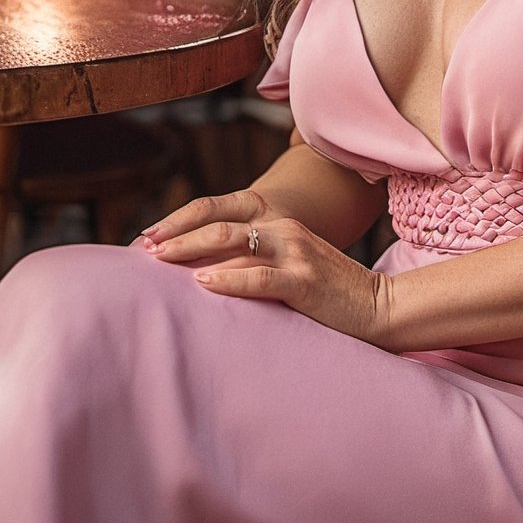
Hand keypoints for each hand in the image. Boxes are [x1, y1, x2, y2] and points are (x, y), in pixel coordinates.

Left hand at [138, 191, 393, 345]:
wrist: (379, 308)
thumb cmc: (332, 297)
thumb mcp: (293, 270)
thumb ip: (259, 264)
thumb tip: (208, 275)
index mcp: (280, 225)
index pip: (222, 215)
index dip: (182, 223)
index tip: (150, 238)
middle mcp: (285, 230)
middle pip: (219, 225)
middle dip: (177, 236)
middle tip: (143, 249)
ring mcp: (295, 254)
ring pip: (232, 243)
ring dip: (191, 252)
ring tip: (159, 261)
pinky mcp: (303, 281)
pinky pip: (258, 277)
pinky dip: (227, 278)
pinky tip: (202, 282)